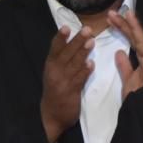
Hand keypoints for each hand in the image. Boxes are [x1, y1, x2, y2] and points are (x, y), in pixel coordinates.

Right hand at [40, 25, 94, 142]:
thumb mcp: (54, 74)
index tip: (66, 27)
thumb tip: (75, 44)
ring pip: (74, 65)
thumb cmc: (55, 92)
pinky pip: (79, 80)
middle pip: (66, 54)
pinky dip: (85, 72)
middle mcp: (55, 72)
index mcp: (50, 66)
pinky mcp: (71, 92)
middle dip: (76, 41)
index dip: (60, 38)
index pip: (55, 49)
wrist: (52, 115)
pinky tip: (91, 64)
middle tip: (87, 29)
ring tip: (91, 42)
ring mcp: (63, 82)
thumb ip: (62, 61)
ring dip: (83, 53)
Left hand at [109, 9, 142, 99]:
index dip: (123, 30)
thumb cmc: (139, 101)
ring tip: (127, 13)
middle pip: (136, 39)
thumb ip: (125, 66)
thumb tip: (119, 52)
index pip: (132, 42)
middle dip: (126, 25)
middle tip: (112, 13)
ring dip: (136, 28)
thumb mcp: (128, 81)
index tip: (113, 20)